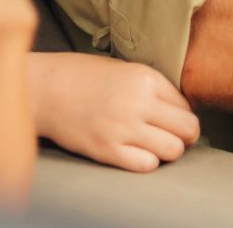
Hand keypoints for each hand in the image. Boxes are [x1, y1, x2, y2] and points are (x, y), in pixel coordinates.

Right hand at [29, 54, 199, 172]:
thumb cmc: (81, 76)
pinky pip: (147, 165)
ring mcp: (123, 127)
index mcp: (144, 77)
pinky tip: (134, 152)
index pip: (186, 105)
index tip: (169, 118)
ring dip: (167, 150)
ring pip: (173, 150)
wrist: (44, 89)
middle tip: (170, 135)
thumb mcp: (122, 68)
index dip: (180, 114)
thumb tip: (181, 109)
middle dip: (183, 135)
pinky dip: (146, 161)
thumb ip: (151, 86)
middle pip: (188, 129)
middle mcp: (138, 101)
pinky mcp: (107, 149)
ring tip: (152, 145)